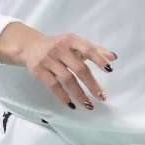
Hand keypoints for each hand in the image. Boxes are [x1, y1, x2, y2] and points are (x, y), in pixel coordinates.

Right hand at [0, 22, 114, 109]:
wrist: (30, 46)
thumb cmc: (58, 45)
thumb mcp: (75, 43)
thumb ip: (95, 50)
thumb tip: (113, 57)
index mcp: (71, 40)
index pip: (88, 49)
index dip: (99, 59)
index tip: (109, 70)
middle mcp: (60, 48)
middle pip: (79, 68)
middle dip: (92, 84)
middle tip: (102, 96)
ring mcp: (48, 59)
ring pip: (67, 79)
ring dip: (79, 94)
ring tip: (89, 104)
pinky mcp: (39, 70)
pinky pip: (53, 85)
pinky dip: (63, 96)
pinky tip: (71, 104)